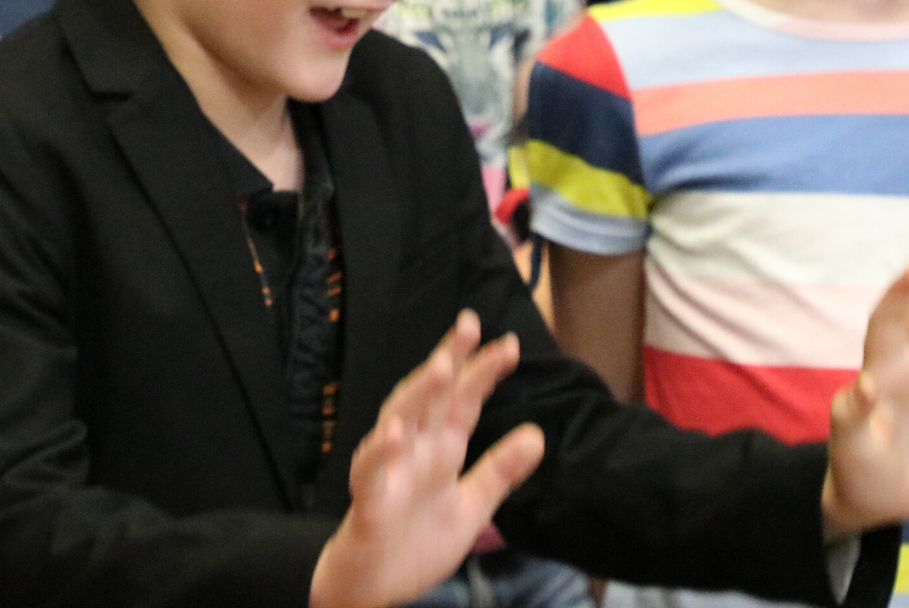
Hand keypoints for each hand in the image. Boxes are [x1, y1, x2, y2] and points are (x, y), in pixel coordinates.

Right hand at [310, 311, 546, 607]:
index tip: (508, 344)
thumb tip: (538, 432)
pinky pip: (371, 471)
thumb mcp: (473, 505)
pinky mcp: (369, 499)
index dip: (482, 371)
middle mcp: (415, 450)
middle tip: (469, 326)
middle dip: (448, 360)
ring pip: (400, 421)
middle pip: (431, 397)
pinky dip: (380, 451)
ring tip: (441, 368)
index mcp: (441, 449)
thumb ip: (500, 470)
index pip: (463, 400)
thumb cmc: (417, 540)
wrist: (377, 585)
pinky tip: (396, 433)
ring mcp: (390, 470)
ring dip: (418, 395)